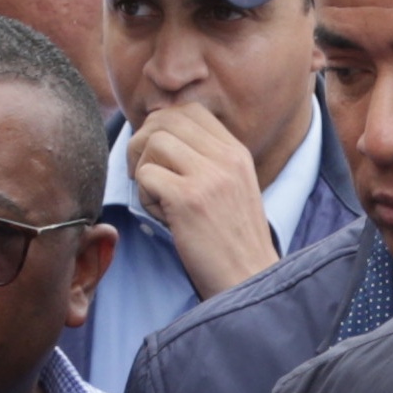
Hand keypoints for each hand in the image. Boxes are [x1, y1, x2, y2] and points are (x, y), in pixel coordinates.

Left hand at [127, 104, 280, 298]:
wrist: (250, 282)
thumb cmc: (232, 243)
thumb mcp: (232, 190)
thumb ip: (206, 162)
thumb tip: (156, 136)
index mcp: (237, 152)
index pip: (189, 111)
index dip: (162, 128)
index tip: (158, 158)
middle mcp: (226, 157)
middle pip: (165, 119)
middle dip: (142, 144)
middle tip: (144, 176)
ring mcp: (209, 176)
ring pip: (151, 142)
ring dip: (143, 171)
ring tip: (158, 200)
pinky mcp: (189, 199)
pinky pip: (145, 175)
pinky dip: (144, 196)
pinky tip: (163, 217)